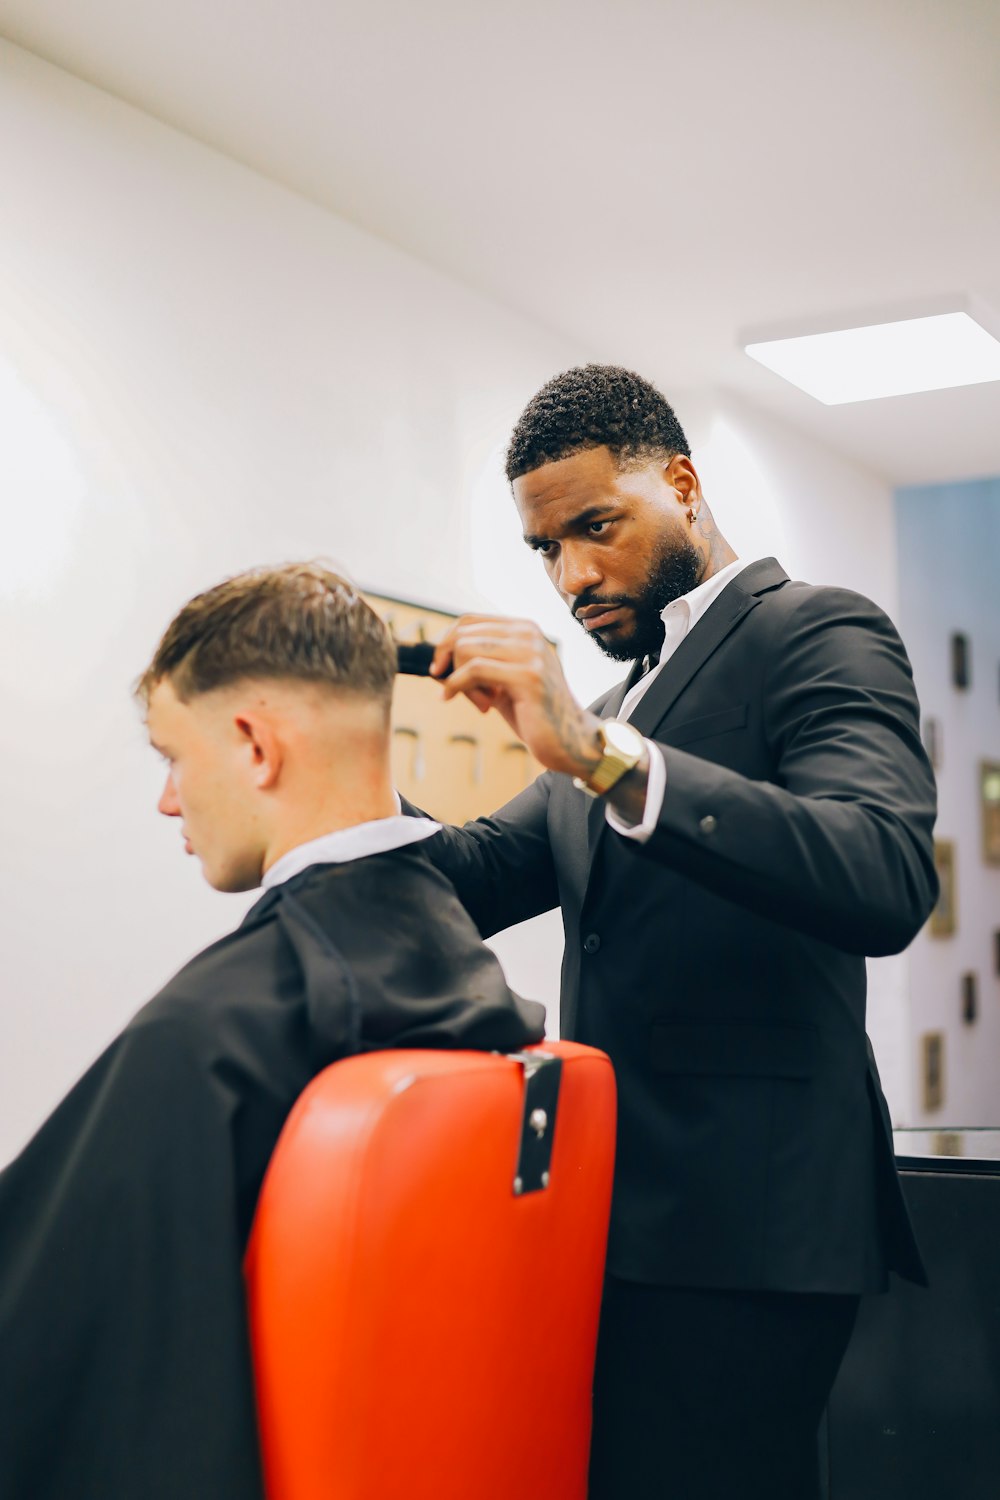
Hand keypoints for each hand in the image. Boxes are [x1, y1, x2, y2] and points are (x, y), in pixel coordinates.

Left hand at [430, 615, 603, 779]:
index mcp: (524, 628)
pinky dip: (460, 688)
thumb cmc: (532, 712)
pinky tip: (478, 707)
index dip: (445, 644)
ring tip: (480, 703)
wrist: (570, 740)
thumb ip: (476, 664)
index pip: (468, 620)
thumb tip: (435, 660)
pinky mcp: (529, 676)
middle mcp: (529, 633)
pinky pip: (475, 670)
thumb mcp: (501, 681)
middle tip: (462, 694)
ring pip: (465, 649)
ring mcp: (531, 652)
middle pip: (462, 634)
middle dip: (452, 666)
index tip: (438, 670)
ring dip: (460, 680)